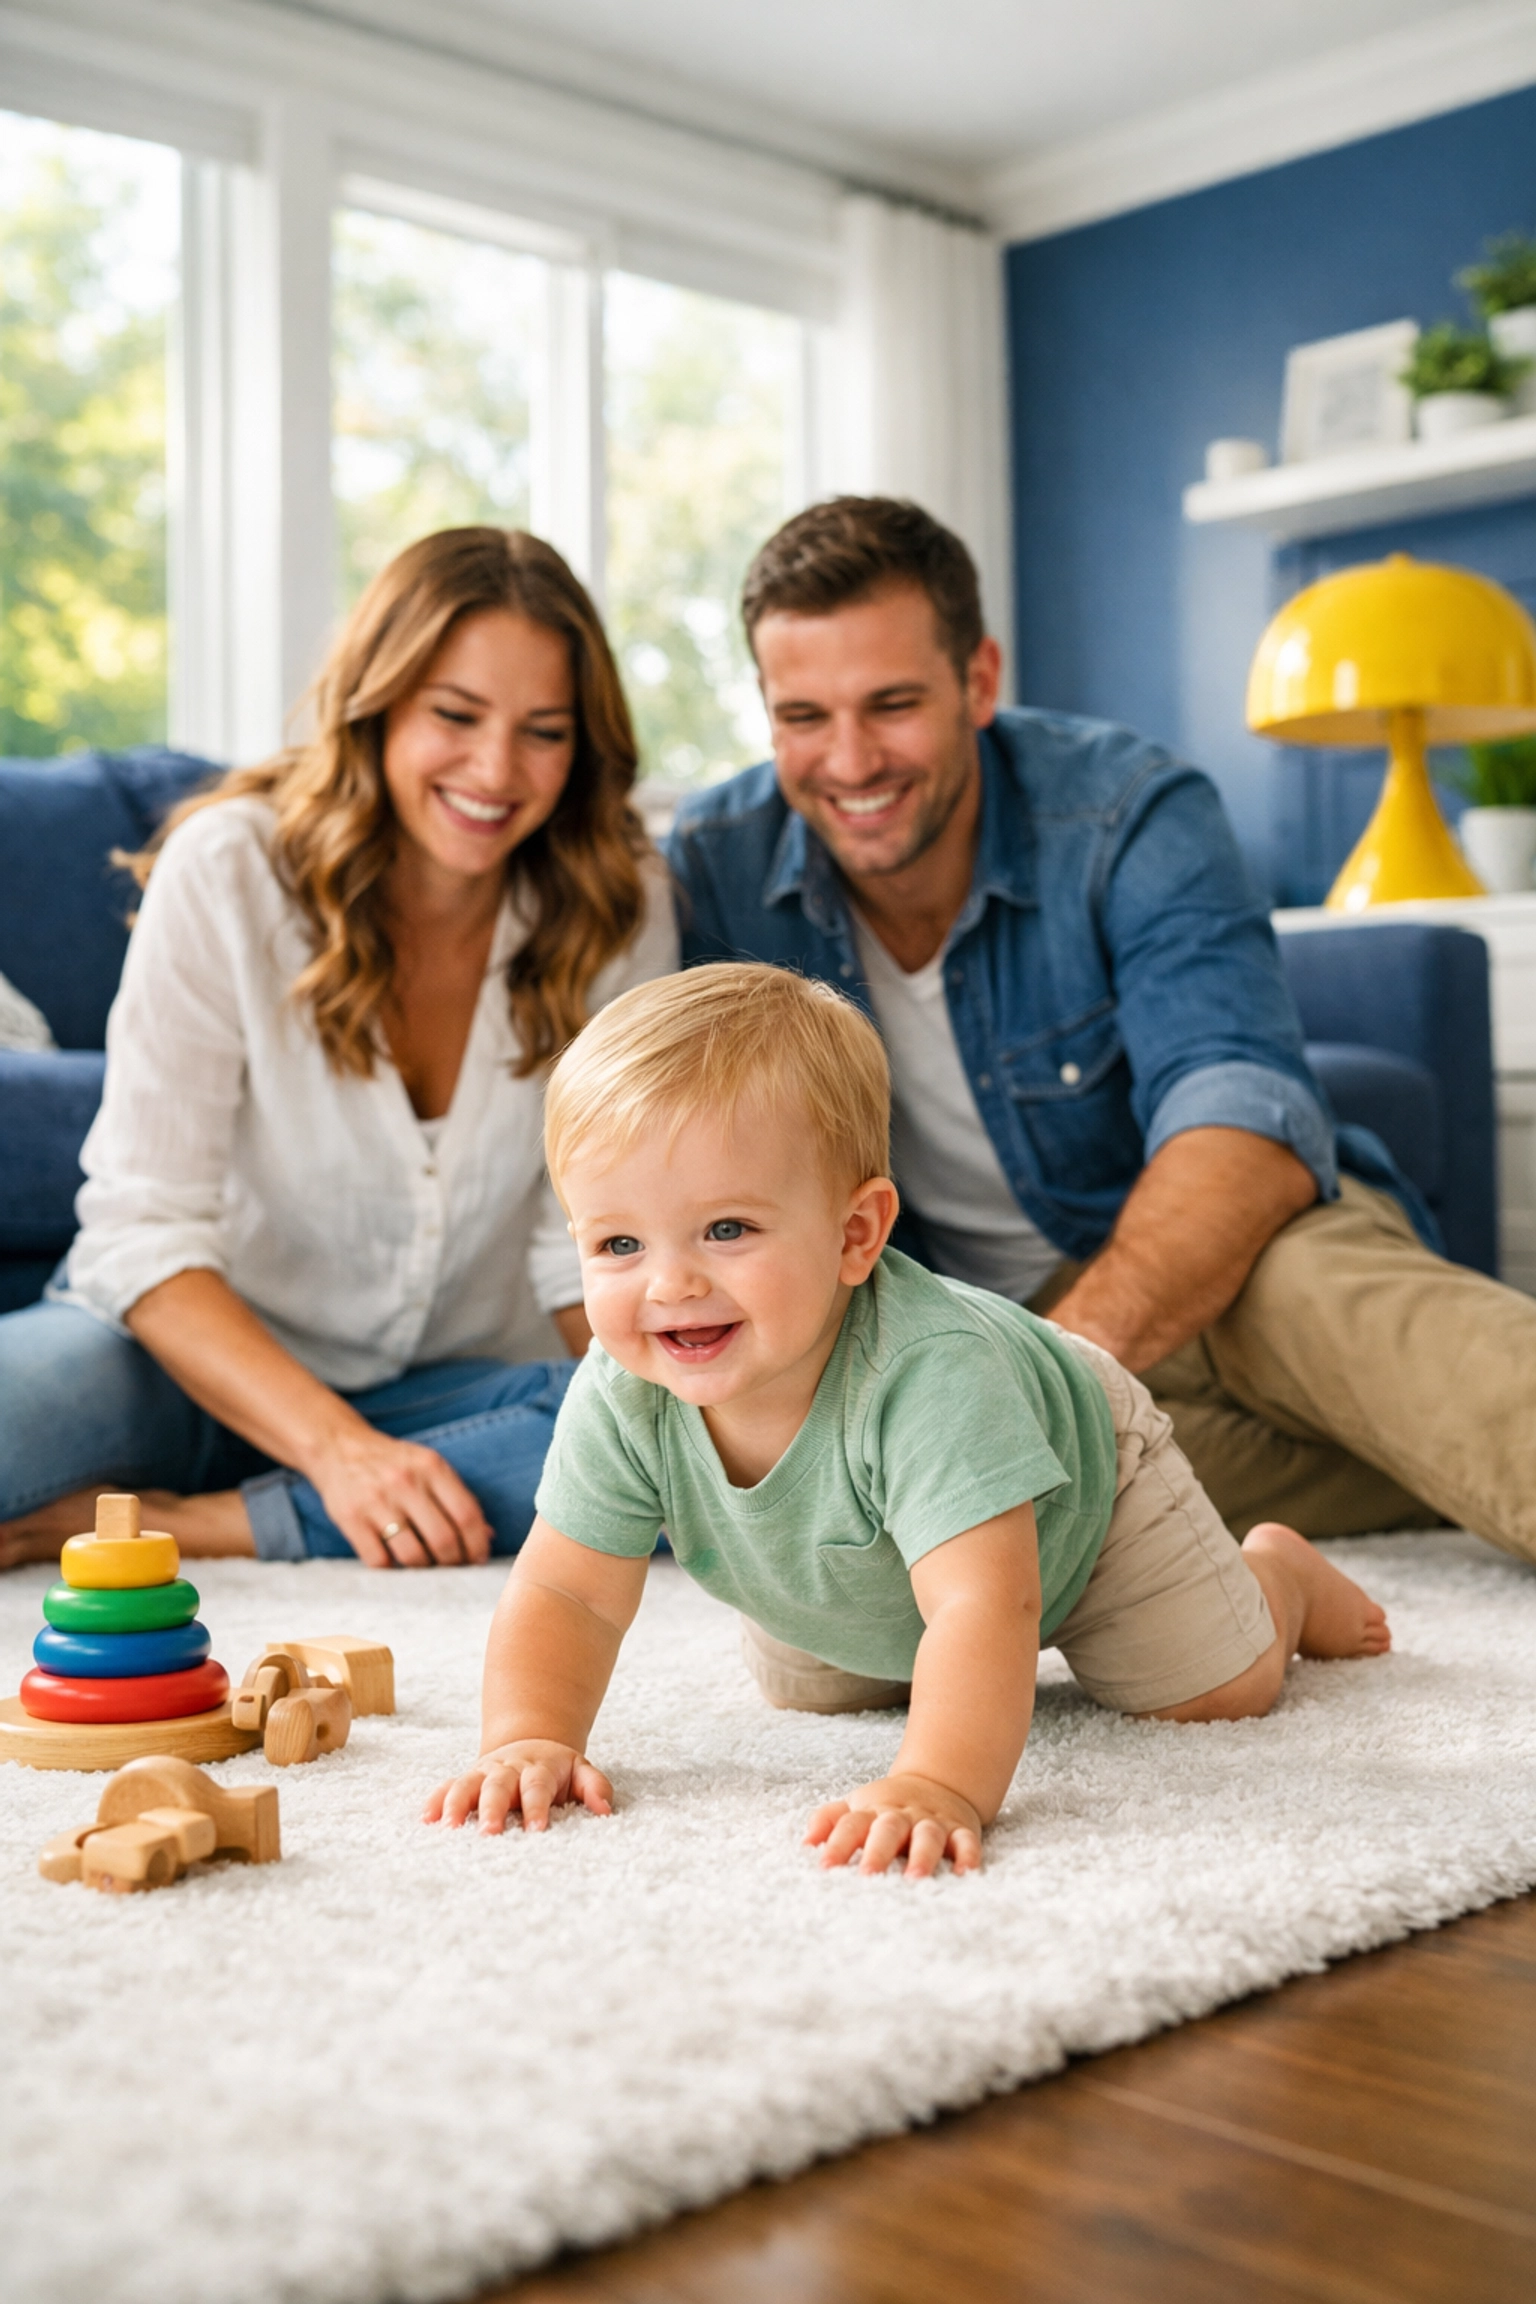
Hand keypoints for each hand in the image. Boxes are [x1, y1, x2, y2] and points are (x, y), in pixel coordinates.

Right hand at [310, 1426, 492, 1567]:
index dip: (477, 1544)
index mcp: (431, 1467)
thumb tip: (487, 1536)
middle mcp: (405, 1482)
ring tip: (427, 1568)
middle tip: (454, 1568)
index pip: (466, 1515)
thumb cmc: (394, 1463)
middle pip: (443, 1540)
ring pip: (413, 1555)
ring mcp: (376, 1501)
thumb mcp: (429, 1467)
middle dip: (454, 1563)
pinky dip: (393, 1570)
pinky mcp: (351, 1518)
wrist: (339, 1447)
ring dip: (425, 1570)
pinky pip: (379, 1561)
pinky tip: (397, 1564)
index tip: (478, 1559)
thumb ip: (458, 1498)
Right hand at [423, 1740, 614, 1833]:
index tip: (536, 1830)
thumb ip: (595, 1787)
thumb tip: (605, 1811)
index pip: (537, 1787)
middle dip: (492, 1809)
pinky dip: (436, 1800)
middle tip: (489, 1833)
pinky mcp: (466, 1780)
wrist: (530, 1743)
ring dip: (457, 1805)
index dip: (536, 1807)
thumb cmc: (557, 1769)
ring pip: (467, 1784)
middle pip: (498, 1786)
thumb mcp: (581, 1771)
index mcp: (537, 1768)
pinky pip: (448, 1787)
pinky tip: (426, 1819)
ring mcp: (484, 1774)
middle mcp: (508, 1769)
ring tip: (449, 1828)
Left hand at [805, 1772, 982, 1878]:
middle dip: (878, 1851)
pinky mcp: (960, 1830)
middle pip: (889, 1828)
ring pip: (928, 1835)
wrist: (939, 1780)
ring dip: (922, 1856)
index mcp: (873, 1810)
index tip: (825, 1867)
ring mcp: (932, 1822)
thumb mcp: (857, 1805)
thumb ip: (829, 1819)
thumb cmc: (888, 1805)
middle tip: (868, 1876)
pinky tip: (964, 1874)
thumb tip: (805, 1843)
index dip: (837, 1843)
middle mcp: (902, 1815)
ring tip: (915, 1879)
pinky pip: (966, 1842)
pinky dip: (968, 1856)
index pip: (851, 1824)